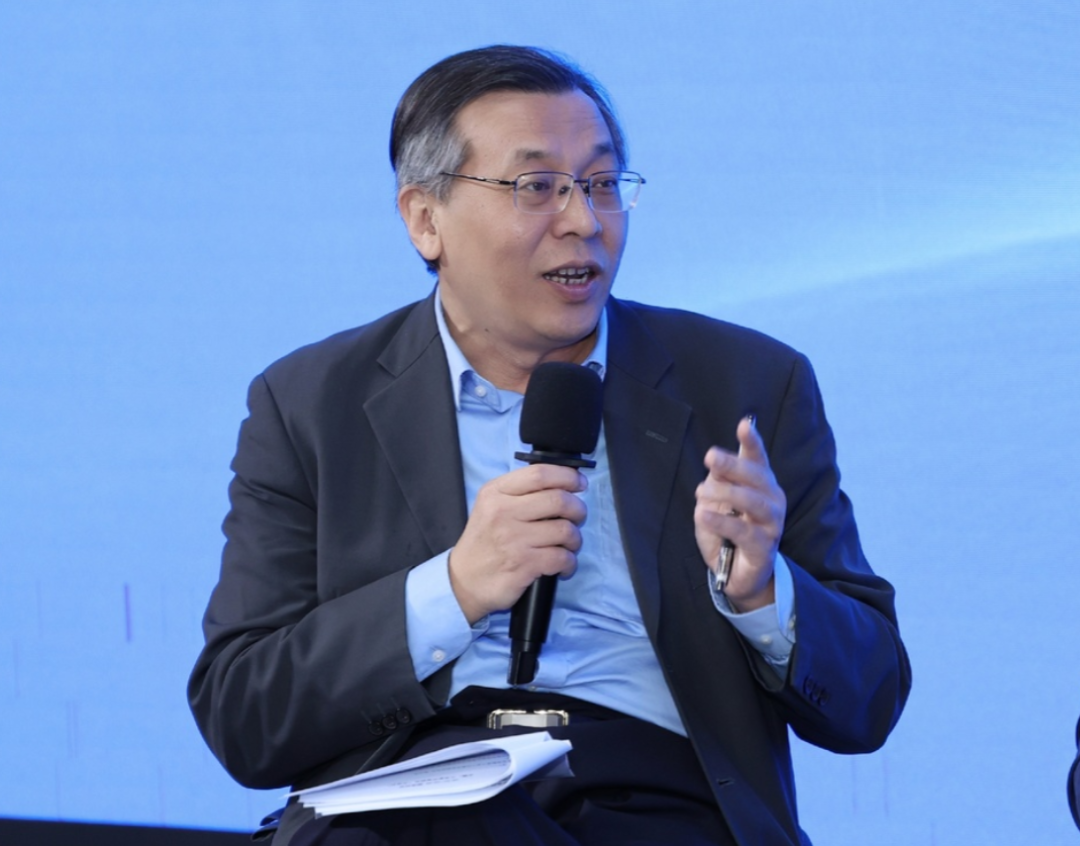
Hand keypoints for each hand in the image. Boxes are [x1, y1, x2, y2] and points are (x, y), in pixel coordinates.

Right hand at [449, 464, 586, 623]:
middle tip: (577, 517)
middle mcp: (503, 512)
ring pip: (565, 530)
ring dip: (575, 539)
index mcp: (496, 493)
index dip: (567, 476)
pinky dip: (570, 563)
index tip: (579, 483)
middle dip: (577, 509)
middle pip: (558, 500)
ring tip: (569, 545)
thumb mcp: (491, 506)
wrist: (463, 580)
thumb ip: (520, 492)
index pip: (539, 474)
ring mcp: (514, 539)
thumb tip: (562, 483)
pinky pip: (562, 558)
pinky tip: (564, 565)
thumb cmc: (483, 542)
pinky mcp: (523, 564)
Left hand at [694, 416, 785, 610]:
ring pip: (753, 502)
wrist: (736, 574)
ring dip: (725, 493)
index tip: (744, 424)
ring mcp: (771, 525)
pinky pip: (743, 532)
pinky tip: (703, 515)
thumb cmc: (727, 532)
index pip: (758, 459)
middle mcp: (772, 501)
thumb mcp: (717, 502)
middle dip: (733, 465)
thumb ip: (718, 482)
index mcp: (761, 485)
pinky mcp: (764, 548)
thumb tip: (715, 465)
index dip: (752, 442)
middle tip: (710, 457)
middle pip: (757, 477)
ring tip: (700, 493)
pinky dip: (721, 521)